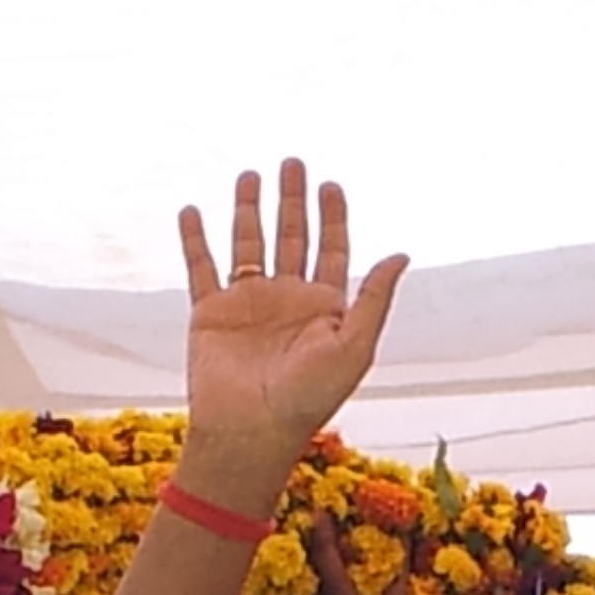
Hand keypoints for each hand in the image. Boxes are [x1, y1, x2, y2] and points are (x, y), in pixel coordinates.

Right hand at [172, 160, 407, 512]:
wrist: (249, 431)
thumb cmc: (308, 398)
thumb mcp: (353, 346)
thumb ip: (374, 298)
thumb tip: (401, 254)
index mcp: (323, 308)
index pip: (332, 251)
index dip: (333, 218)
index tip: (330, 185)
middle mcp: (286, 301)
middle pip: (291, 238)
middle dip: (293, 201)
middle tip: (294, 162)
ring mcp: (247, 304)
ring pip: (248, 244)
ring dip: (248, 209)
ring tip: (250, 174)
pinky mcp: (210, 312)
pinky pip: (201, 267)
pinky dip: (195, 239)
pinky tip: (193, 210)